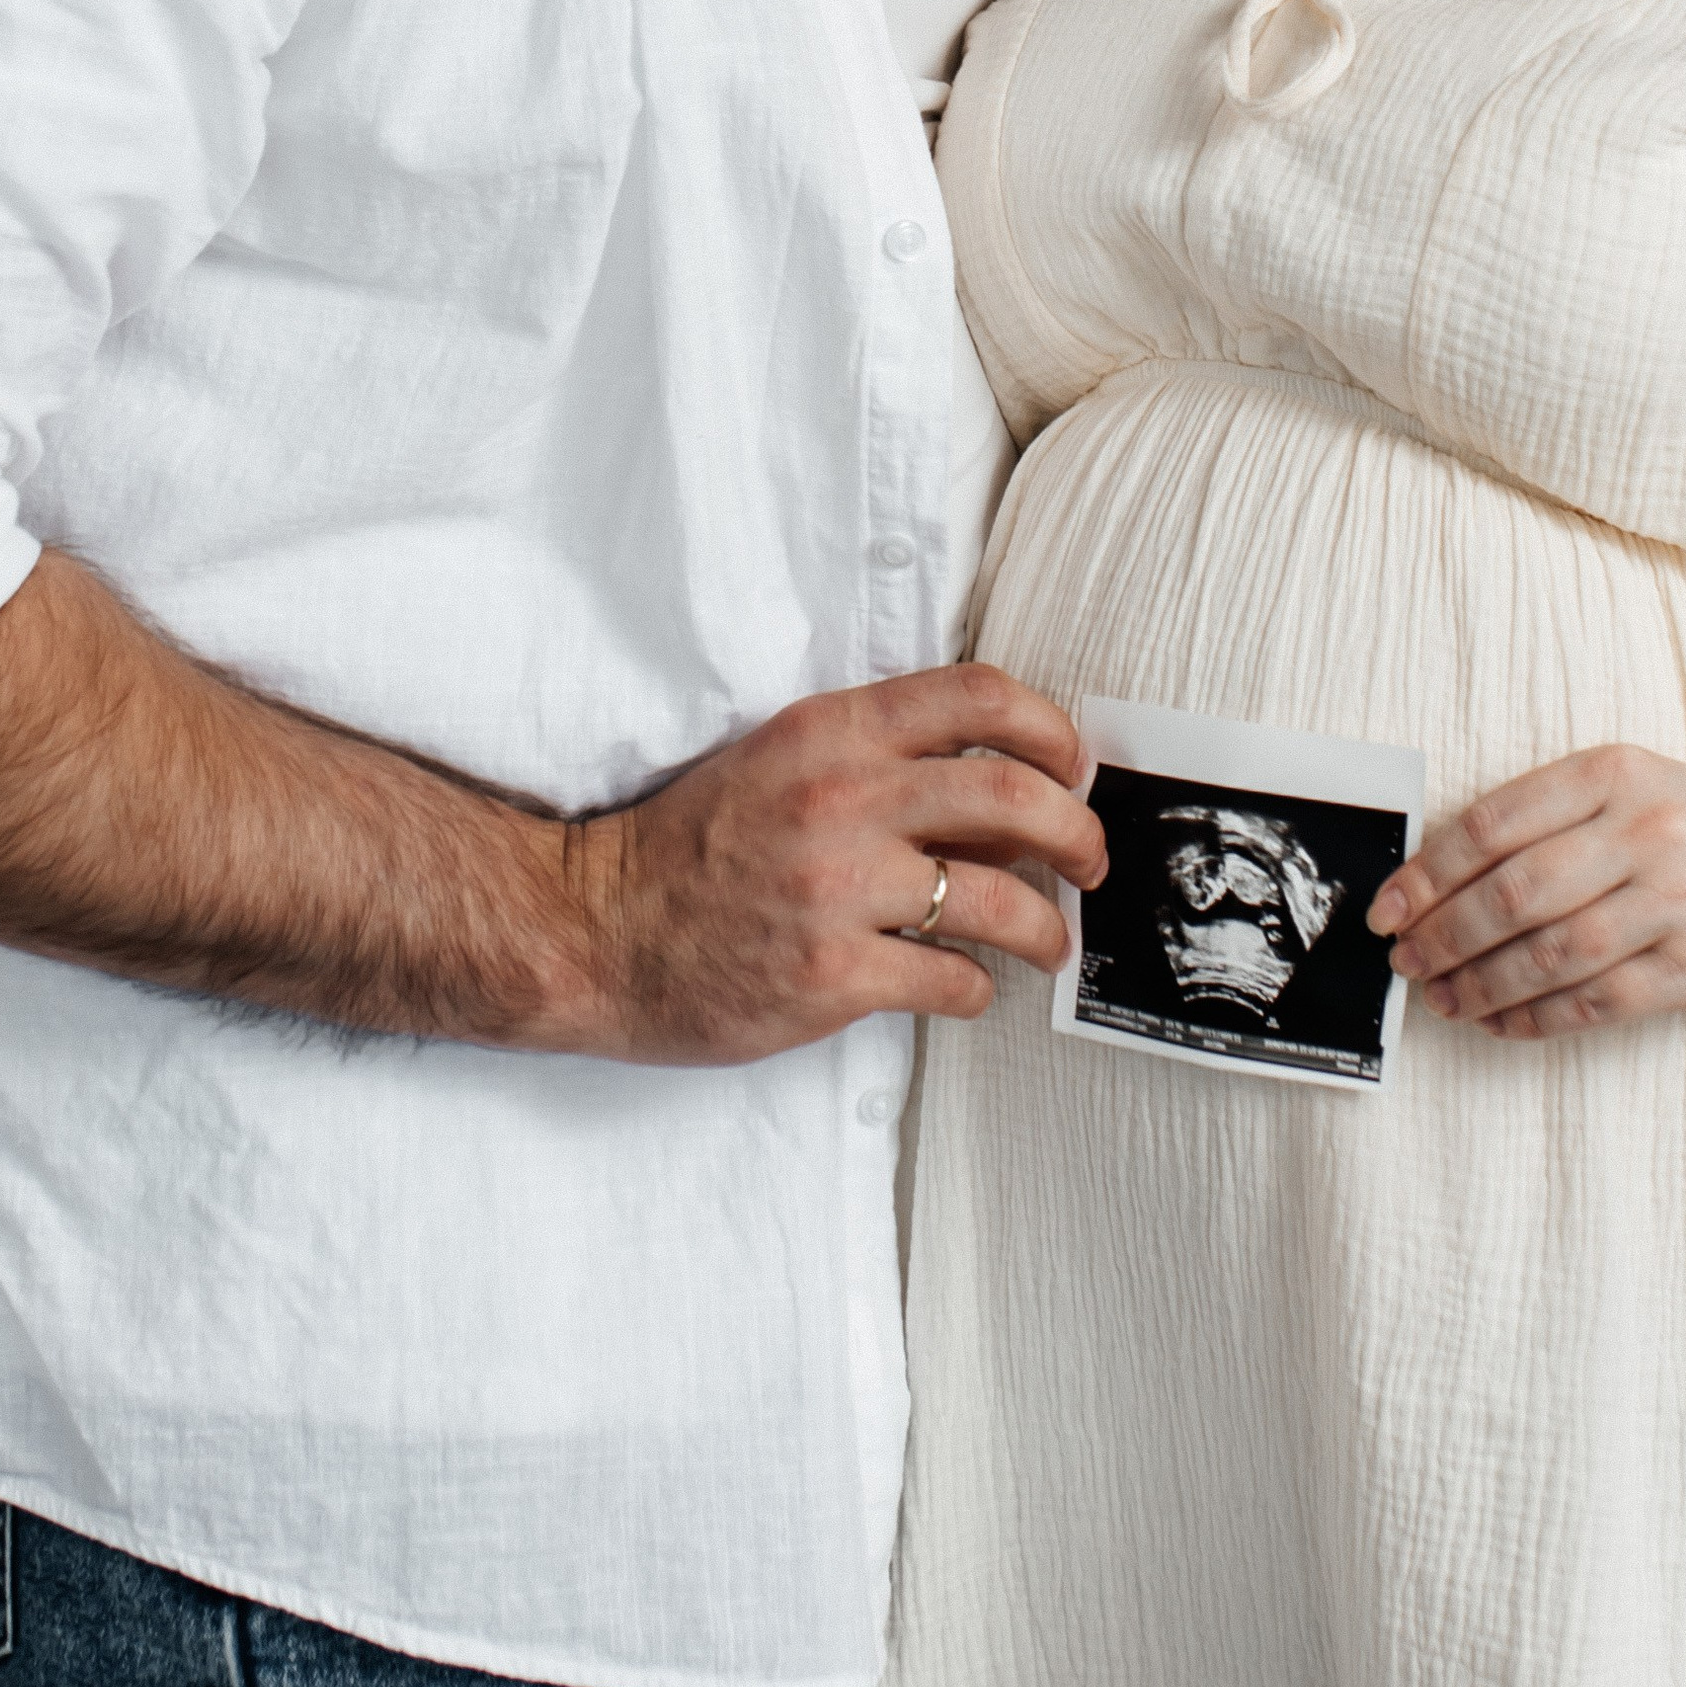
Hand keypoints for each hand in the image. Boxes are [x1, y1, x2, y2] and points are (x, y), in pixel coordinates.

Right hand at [551, 663, 1104, 1065]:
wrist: (594, 928)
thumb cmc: (691, 848)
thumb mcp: (779, 761)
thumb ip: (877, 760)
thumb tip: (1002, 788)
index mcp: (831, 730)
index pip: (979, 696)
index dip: (1052, 729)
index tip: (1075, 766)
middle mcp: (841, 798)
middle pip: (1015, 794)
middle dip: (1079, 832)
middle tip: (1092, 861)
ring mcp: (837, 888)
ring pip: (1001, 897)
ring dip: (1049, 927)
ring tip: (1052, 943)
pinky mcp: (831, 973)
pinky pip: (951, 979)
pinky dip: (978, 990)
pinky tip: (967, 988)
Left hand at [1367, 740, 1685, 1040]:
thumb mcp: (1623, 787)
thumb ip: (1539, 820)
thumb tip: (1431, 880)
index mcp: (1614, 772)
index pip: (1494, 823)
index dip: (1428, 871)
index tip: (1388, 906)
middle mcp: (1649, 831)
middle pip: (1515, 893)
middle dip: (1444, 934)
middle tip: (1406, 958)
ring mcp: (1679, 902)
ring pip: (1551, 955)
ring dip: (1481, 985)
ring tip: (1444, 996)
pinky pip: (1596, 1002)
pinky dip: (1536, 1019)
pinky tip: (1501, 1022)